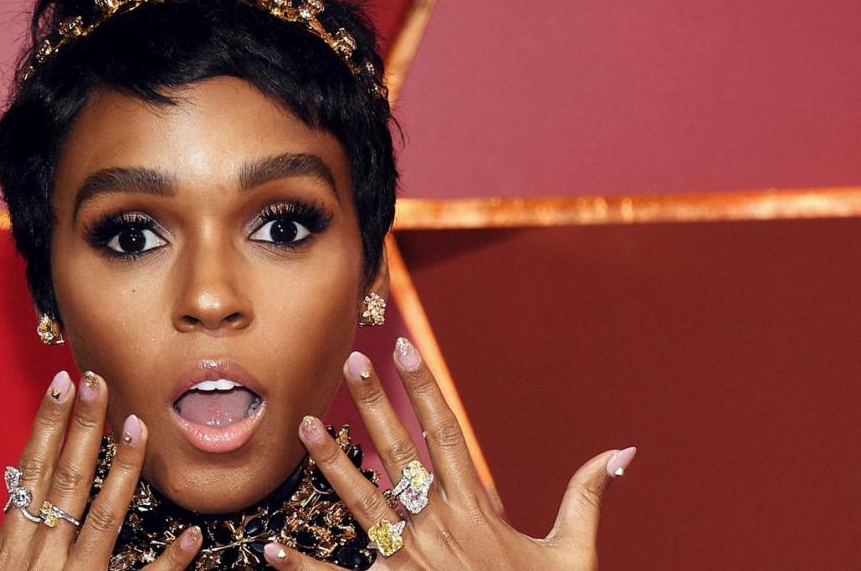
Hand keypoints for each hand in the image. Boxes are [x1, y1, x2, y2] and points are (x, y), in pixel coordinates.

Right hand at [0, 371, 200, 570]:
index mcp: (7, 552)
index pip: (28, 474)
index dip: (44, 427)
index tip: (59, 385)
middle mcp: (44, 563)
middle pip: (67, 484)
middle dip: (83, 430)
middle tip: (98, 381)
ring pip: (105, 521)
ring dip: (125, 474)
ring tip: (141, 427)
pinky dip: (169, 563)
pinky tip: (193, 534)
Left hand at [265, 339, 635, 569]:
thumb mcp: (573, 553)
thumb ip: (587, 498)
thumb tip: (622, 452)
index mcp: (478, 511)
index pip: (447, 434)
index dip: (425, 389)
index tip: (404, 348)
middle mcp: (440, 529)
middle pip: (401, 455)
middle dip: (375, 406)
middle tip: (350, 363)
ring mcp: (413, 563)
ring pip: (366, 506)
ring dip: (333, 466)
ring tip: (305, 426)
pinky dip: (307, 569)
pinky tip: (275, 550)